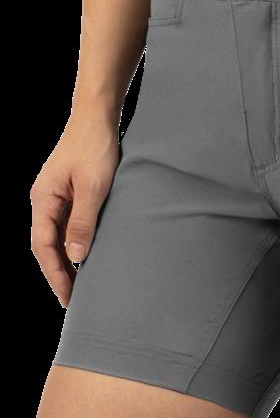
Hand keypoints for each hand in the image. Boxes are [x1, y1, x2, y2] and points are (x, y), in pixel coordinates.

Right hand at [30, 114, 118, 307]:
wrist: (98, 117)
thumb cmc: (95, 148)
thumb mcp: (93, 188)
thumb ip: (83, 222)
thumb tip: (76, 258)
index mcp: (44, 200)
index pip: (44, 247)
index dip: (56, 274)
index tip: (67, 297)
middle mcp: (46, 200)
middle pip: (48, 245)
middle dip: (60, 272)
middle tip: (74, 299)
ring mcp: (57, 196)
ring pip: (58, 236)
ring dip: (68, 259)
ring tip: (82, 283)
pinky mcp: (71, 192)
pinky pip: (69, 224)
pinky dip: (76, 242)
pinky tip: (88, 253)